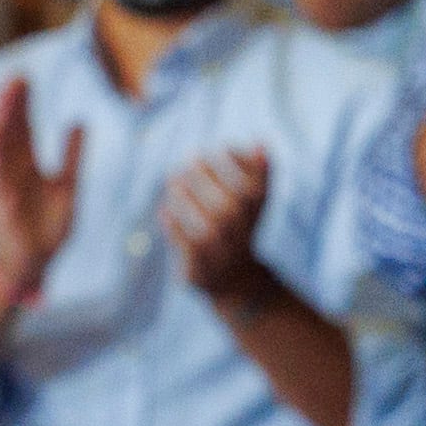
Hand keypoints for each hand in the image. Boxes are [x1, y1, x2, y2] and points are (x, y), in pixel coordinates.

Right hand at [0, 76, 82, 301]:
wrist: (31, 270)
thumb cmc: (46, 230)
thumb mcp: (67, 188)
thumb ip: (72, 156)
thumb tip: (79, 122)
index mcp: (24, 168)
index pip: (21, 130)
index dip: (21, 105)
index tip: (22, 77)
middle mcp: (9, 175)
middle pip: (8, 134)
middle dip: (9, 106)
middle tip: (14, 78)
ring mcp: (2, 191)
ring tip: (4, 102)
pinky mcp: (1, 209)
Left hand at [158, 148, 275, 307]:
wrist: (236, 283)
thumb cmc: (241, 230)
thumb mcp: (256, 204)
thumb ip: (260, 175)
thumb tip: (260, 142)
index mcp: (258, 220)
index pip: (254, 193)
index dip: (238, 169)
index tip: (221, 147)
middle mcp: (243, 242)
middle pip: (227, 213)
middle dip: (206, 183)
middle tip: (190, 158)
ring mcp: (221, 260)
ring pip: (206, 233)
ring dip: (187, 204)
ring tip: (174, 179)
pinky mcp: (197, 274)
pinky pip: (185, 252)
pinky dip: (176, 229)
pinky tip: (165, 210)